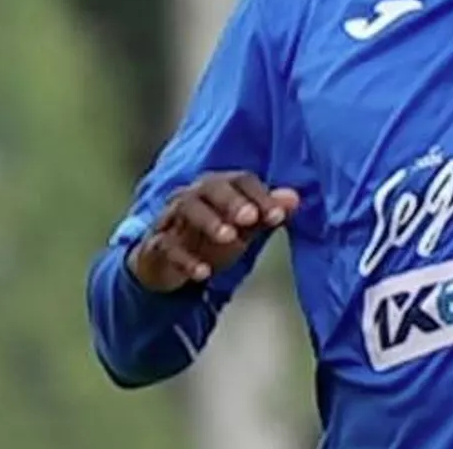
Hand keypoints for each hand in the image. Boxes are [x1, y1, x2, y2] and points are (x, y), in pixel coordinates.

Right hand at [126, 172, 301, 292]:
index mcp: (218, 187)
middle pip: (211, 187)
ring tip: (229, 238)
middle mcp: (193, 195)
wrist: (166, 263)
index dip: (261, 195)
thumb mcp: (243, 228)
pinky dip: (185, 259)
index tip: (279, 215)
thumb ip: (266, 212)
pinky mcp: (157, 244)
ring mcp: (172, 217)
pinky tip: (203, 273)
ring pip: (186, 208)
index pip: (240, 180)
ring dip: (209, 221)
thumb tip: (295, 198)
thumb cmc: (210, 239)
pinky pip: (167, 246)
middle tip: (251, 218)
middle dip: (232, 201)